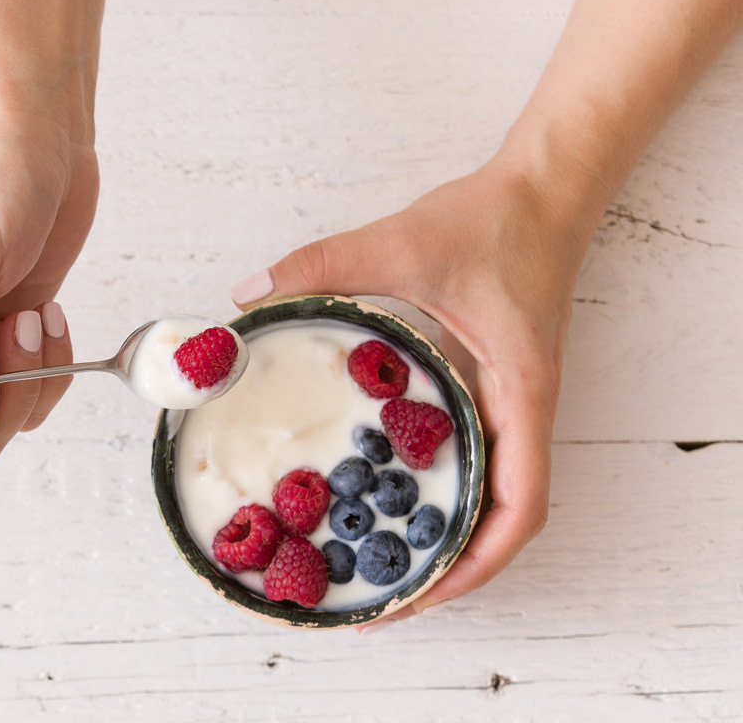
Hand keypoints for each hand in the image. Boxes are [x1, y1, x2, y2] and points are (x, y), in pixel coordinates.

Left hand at [231, 155, 588, 622]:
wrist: (543, 191)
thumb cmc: (494, 221)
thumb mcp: (401, 244)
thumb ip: (323, 267)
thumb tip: (247, 298)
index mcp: (519, 395)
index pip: (520, 507)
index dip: (474, 563)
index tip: (419, 593)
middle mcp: (522, 413)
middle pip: (501, 523)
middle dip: (449, 571)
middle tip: (381, 599)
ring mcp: (510, 404)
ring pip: (491, 497)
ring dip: (447, 538)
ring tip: (380, 565)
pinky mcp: (492, 388)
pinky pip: (477, 458)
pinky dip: (442, 490)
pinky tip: (386, 490)